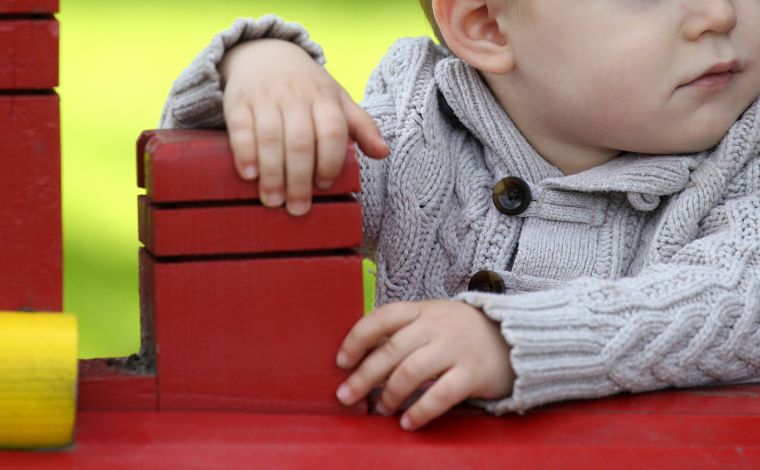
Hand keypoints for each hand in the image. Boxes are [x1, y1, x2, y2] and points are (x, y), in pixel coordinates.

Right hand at [220, 39, 388, 215]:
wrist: (265, 53)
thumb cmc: (308, 87)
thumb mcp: (337, 100)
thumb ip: (361, 126)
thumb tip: (383, 153)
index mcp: (324, 99)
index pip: (332, 131)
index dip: (330, 162)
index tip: (324, 186)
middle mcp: (296, 96)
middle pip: (300, 142)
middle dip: (299, 180)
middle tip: (297, 209)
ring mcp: (266, 98)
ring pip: (270, 138)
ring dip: (272, 174)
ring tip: (273, 201)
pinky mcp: (238, 101)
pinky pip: (240, 128)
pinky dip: (244, 153)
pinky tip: (249, 175)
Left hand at [335, 300, 513, 430]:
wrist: (516, 337)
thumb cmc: (463, 332)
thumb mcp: (434, 318)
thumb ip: (405, 331)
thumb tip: (364, 357)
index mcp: (423, 310)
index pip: (382, 318)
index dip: (357, 339)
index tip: (341, 362)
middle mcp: (437, 326)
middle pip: (391, 350)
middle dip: (363, 376)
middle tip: (346, 396)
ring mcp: (456, 348)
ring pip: (411, 372)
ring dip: (389, 395)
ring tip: (379, 409)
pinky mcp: (473, 373)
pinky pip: (440, 395)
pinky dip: (420, 411)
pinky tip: (408, 422)